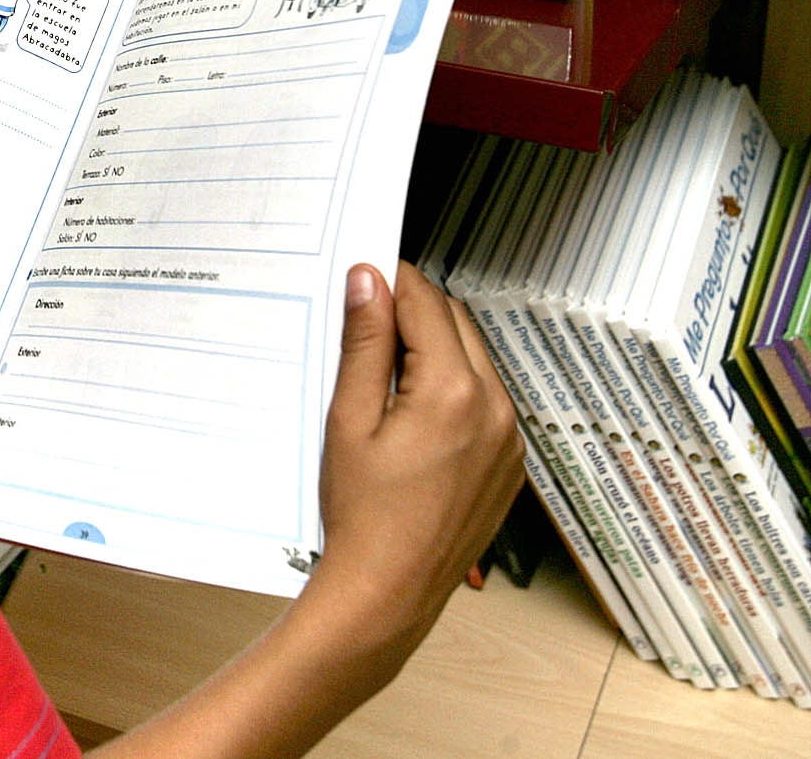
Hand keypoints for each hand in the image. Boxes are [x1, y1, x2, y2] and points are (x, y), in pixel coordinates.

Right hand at [304, 261, 523, 671]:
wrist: (389, 591)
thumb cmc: (362, 514)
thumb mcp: (349, 419)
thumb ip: (365, 344)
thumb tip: (368, 281)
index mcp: (453, 392)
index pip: (426, 303)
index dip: (392, 278)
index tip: (364, 270)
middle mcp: (496, 409)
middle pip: (456, 322)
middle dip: (413, 309)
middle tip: (366, 314)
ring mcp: (510, 438)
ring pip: (474, 358)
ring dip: (435, 345)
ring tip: (384, 364)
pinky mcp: (511, 462)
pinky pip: (487, 398)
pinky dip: (454, 384)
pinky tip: (412, 407)